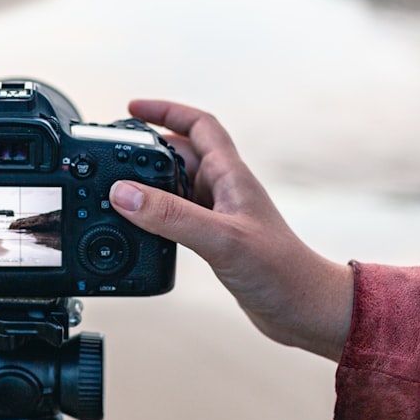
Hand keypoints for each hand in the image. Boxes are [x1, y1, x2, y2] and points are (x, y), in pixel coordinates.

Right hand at [109, 100, 353, 360]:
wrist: (304, 310)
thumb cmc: (281, 270)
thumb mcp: (220, 239)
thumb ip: (170, 215)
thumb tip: (123, 193)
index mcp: (230, 175)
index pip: (198, 125)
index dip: (165, 111)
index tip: (133, 108)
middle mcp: (224, 189)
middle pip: (181, 153)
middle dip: (147, 148)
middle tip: (114, 153)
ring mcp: (220, 214)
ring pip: (177, 185)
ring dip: (149, 182)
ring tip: (118, 189)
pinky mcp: (216, 239)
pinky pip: (178, 215)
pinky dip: (156, 214)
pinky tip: (141, 226)